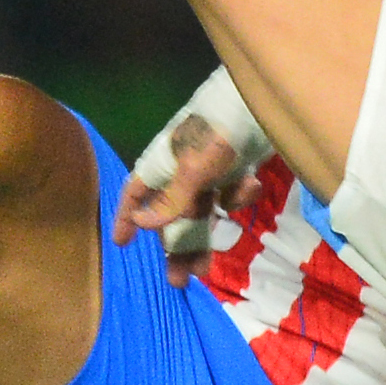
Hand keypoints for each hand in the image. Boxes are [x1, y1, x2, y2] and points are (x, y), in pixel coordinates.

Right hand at [114, 116, 260, 287]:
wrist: (264, 104)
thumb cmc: (220, 131)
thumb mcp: (194, 169)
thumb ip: (172, 199)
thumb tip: (143, 225)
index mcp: (165, 163)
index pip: (136, 192)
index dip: (127, 216)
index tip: (121, 244)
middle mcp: (184, 169)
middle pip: (173, 214)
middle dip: (174, 246)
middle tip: (177, 280)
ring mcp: (211, 171)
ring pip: (203, 213)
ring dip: (203, 240)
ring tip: (204, 271)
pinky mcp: (237, 170)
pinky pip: (231, 194)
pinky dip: (240, 196)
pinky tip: (252, 185)